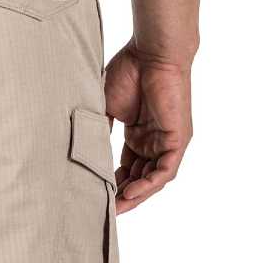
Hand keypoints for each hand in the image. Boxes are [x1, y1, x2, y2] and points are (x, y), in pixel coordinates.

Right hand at [103, 42, 192, 213]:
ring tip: (116, 208)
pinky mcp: (177, 140)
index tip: (95, 192)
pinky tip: (131, 193)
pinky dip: (148, 185)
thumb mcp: (106, 106)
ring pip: (152, 178)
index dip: (112, 180)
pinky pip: (164, 171)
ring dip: (135, 194)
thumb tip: (85, 151)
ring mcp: (167, 142)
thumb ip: (100, 129)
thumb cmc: (129, 71)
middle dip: (122, 193)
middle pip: (139, 176)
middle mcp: (154, 141)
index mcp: (138, 133)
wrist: (152, 52)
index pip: (126, 165)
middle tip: (103, 209)